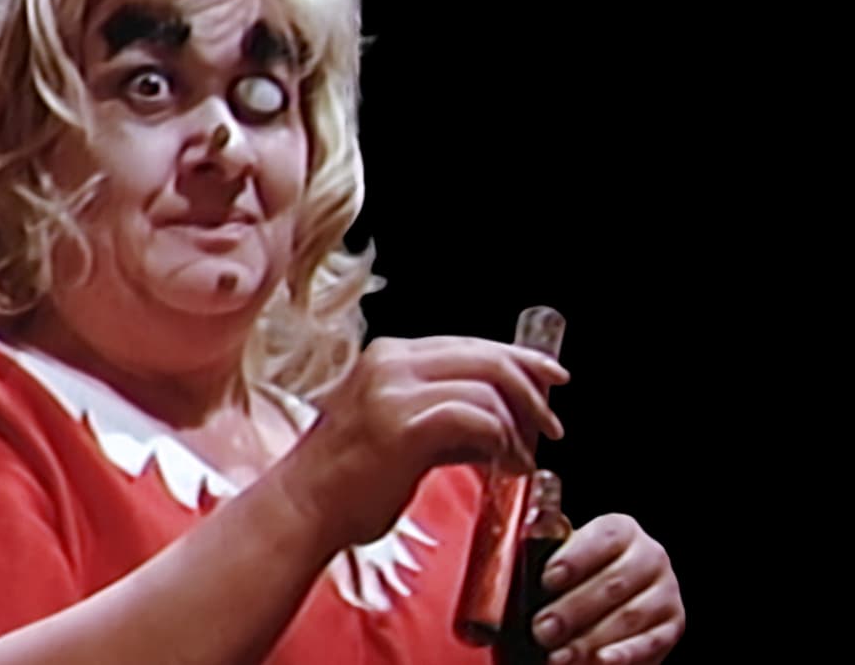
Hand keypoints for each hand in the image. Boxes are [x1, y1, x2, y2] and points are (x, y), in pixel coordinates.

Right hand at [283, 336, 568, 546]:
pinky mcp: (402, 424)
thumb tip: (501, 423)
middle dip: (532, 390)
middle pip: (487, 357)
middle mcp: (391, 363)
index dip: (520, 359)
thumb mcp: (396, 431)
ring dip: (517, 427)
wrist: (302, 510)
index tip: (551, 378)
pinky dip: (502, 442)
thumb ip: (445, 418)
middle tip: (551, 425)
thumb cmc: (345, 481)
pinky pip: (476, 418)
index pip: (470, 344)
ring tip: (520, 459)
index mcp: (388, 357)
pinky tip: (504, 466)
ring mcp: (394, 390)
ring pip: (488, 387)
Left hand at [532, 514, 684, 663]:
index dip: (574, 559)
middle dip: (573, 610)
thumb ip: (546, 548)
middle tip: (543, 630)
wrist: (607, 604)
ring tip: (559, 656)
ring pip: (629, 617)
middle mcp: (650, 556)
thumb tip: (523, 543)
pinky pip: (651, 643)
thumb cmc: (576, 578)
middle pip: (613, 583)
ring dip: (591, 640)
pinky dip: (625, 655)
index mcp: (621, 531)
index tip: (548, 579)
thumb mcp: (562, 558)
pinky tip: (600, 661)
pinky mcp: (673, 626)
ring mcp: (665, 592)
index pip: (602, 538)